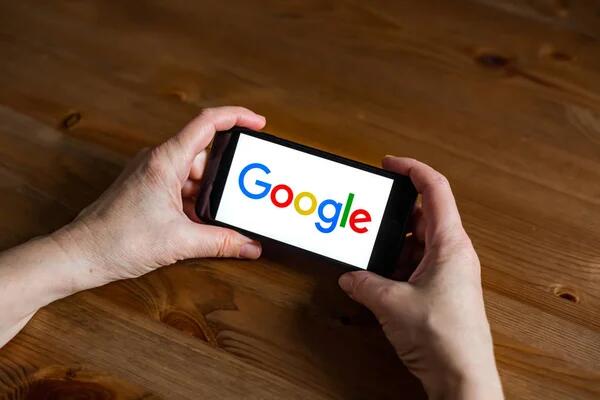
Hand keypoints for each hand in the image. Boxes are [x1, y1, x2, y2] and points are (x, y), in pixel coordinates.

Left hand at [52, 106, 264, 289]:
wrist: (80, 255)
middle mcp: (158, 161)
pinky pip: (181, 187)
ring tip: (226, 212)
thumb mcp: (179, 241)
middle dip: (227, 174)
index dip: (237, 118)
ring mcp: (152, 174)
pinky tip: (205, 221)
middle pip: (205, 155)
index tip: (258, 124)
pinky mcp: (148, 189)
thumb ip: (221, 242)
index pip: (208, 124)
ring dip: (211, 192)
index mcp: (165, 161)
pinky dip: (197, 201)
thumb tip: (250, 245)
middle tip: (246, 190)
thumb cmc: (116, 241)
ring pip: (193, 174)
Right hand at [338, 157, 502, 399]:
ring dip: (391, 247)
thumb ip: (364, 283)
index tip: (389, 164)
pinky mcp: (441, 291)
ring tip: (366, 253)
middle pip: (421, 217)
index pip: (435, 189)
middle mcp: (452, 254)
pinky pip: (415, 266)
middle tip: (365, 216)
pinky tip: (375, 280)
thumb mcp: (391, 303)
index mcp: (450, 244)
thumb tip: (350, 276)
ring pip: (415, 244)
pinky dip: (395, 267)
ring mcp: (448, 273)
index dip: (412, 169)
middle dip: (391, 217)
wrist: (461, 377)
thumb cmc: (442, 336)